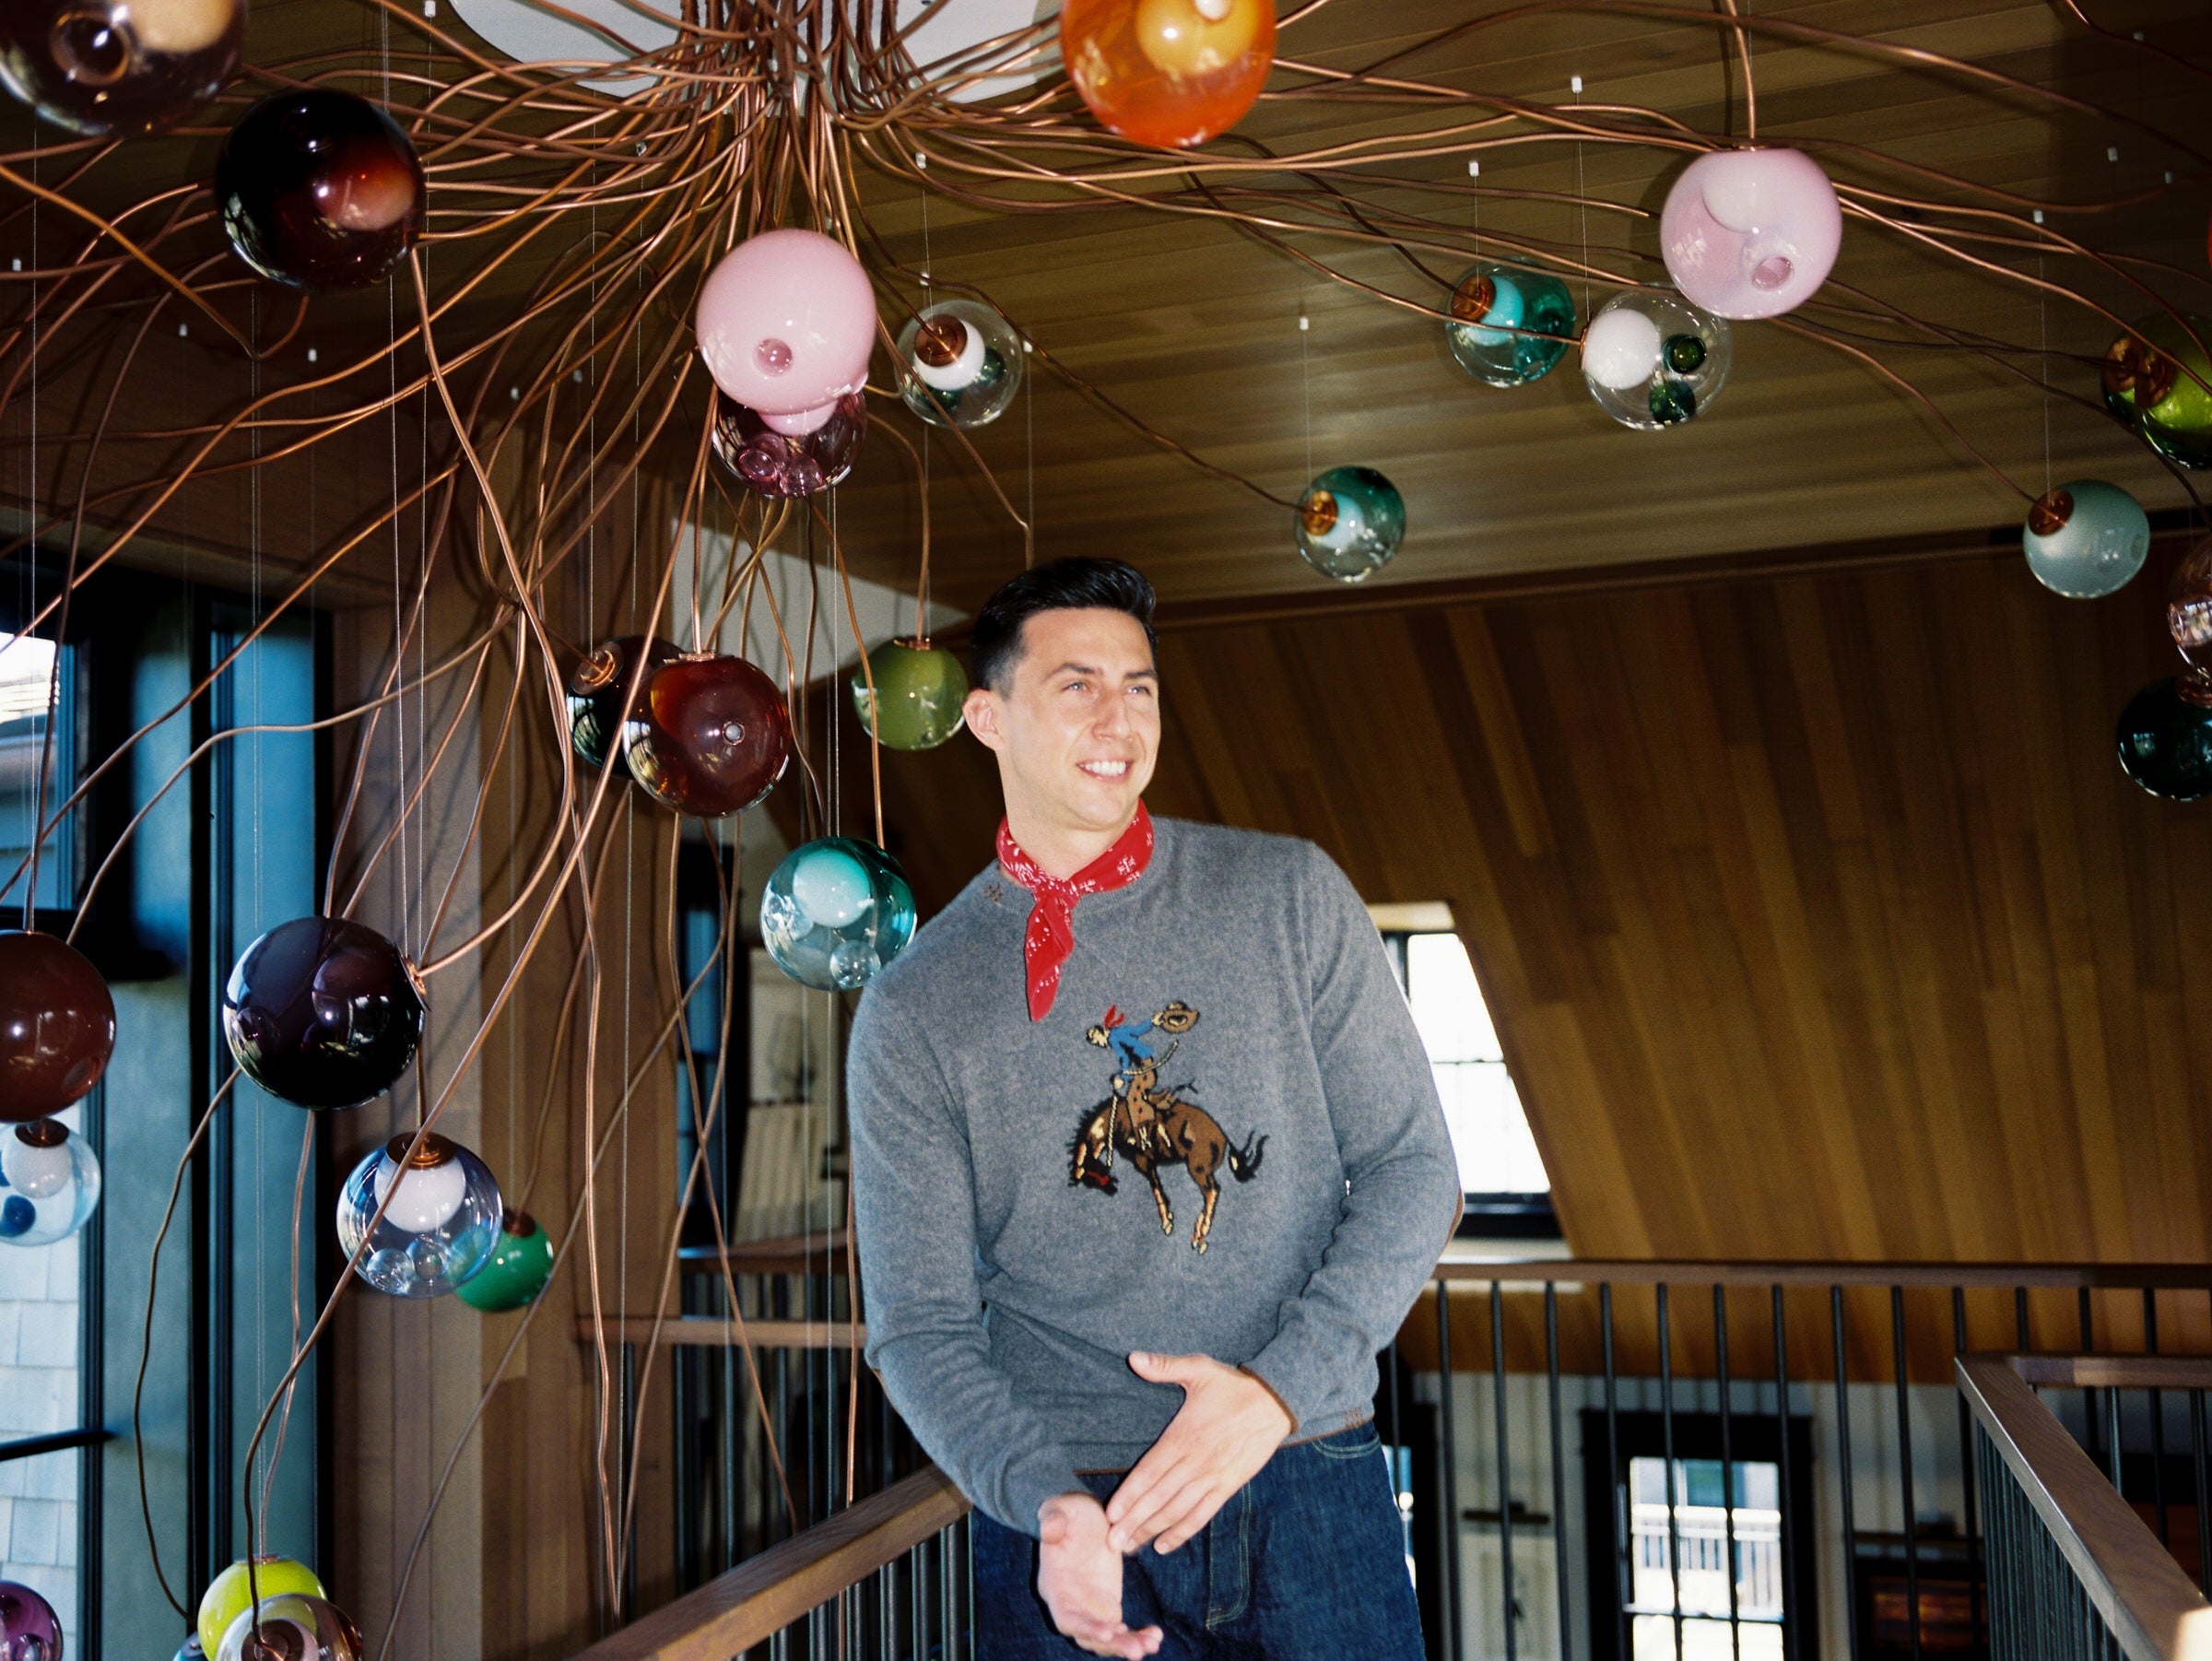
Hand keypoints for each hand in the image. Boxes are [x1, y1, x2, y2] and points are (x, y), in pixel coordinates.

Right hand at [1036, 1493, 1162, 1658]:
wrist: (1082, 1517)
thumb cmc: (1068, 1512)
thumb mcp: (1060, 1509)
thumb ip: (1053, 1519)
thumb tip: (1049, 1529)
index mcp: (1055, 1586)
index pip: (1067, 1617)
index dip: (1086, 1627)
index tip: (1109, 1632)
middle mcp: (1070, 1605)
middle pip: (1089, 1636)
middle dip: (1112, 1645)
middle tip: (1137, 1651)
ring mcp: (1089, 1608)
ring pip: (1107, 1638)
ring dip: (1128, 1645)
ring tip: (1152, 1644)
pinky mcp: (1107, 1606)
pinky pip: (1121, 1630)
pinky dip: (1137, 1636)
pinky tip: (1156, 1636)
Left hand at [1106, 1352, 1293, 1554]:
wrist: (1275, 1402)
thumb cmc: (1232, 1386)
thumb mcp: (1199, 1369)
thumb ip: (1165, 1367)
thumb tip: (1134, 1358)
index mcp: (1182, 1436)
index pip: (1149, 1472)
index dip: (1129, 1495)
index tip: (1110, 1514)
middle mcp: (1194, 1462)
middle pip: (1158, 1498)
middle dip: (1133, 1521)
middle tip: (1111, 1542)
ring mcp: (1212, 1477)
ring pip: (1177, 1510)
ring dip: (1152, 1530)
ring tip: (1130, 1546)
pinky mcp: (1228, 1486)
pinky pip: (1202, 1514)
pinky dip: (1182, 1532)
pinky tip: (1163, 1545)